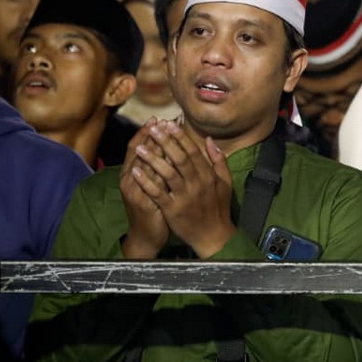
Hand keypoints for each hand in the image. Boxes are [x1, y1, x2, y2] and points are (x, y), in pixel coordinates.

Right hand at [119, 121, 168, 259]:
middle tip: (163, 120)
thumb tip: (167, 142)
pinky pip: (151, 184)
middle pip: (138, 151)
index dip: (147, 132)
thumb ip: (158, 164)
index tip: (160, 118)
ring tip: (165, 134)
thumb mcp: (153, 183)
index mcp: (132, 173)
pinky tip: (170, 161)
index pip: (137, 146)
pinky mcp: (143, 202)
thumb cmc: (153, 207)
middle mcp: (129, 179)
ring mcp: (134, 191)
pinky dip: (159, 172)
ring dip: (155, 149)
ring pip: (143, 165)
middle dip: (151, 135)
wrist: (147, 235)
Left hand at [132, 120, 235, 258]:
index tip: (169, 124)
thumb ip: (218, 161)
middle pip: (179, 158)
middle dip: (165, 142)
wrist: (215, 236)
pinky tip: (135, 172)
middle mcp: (197, 184)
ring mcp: (185, 197)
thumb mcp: (225, 183)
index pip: (193, 151)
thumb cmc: (219, 208)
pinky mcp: (173, 210)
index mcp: (208, 176)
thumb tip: (209, 140)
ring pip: (168, 174)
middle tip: (153, 128)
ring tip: (140, 147)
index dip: (180, 137)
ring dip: (153, 159)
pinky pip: (158, 194)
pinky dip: (146, 182)